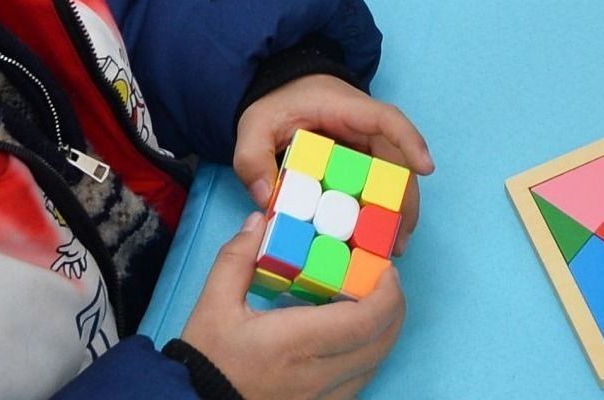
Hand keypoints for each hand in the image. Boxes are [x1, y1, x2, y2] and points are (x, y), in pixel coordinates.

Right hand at [177, 211, 404, 399]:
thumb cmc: (208, 358)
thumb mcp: (214, 303)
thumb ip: (238, 258)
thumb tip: (261, 221)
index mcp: (295, 343)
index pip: (362, 322)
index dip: (386, 295)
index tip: (387, 269)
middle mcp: (317, 375)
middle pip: (379, 343)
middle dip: (394, 308)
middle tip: (386, 278)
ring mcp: (321, 398)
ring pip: (374, 365)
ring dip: (384, 332)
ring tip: (375, 301)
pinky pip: (359, 382)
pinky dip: (369, 354)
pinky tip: (355, 335)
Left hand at [234, 76, 432, 252]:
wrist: (279, 90)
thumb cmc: (274, 102)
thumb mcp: (254, 125)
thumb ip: (252, 158)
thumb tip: (267, 200)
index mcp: (343, 108)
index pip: (385, 118)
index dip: (409, 141)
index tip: (426, 168)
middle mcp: (362, 126)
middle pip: (396, 160)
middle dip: (404, 200)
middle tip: (400, 241)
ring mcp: (363, 145)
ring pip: (392, 177)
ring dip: (397, 212)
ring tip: (392, 250)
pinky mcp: (358, 162)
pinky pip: (375, 186)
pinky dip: (379, 212)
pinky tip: (373, 242)